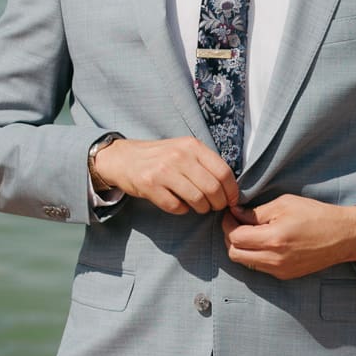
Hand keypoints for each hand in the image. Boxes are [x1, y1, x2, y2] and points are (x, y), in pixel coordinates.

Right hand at [94, 135, 239, 214]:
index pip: (224, 172)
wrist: (123, 158)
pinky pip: (176, 207)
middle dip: (219, 203)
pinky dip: (182, 210)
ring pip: (197, 200)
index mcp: (192, 146)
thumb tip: (230, 188)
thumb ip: (205, 163)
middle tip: (215, 207)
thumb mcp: (184, 150)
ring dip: (202, 209)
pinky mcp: (150, 185)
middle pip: (213, 188)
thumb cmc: (160, 157)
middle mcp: (179, 156)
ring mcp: (163, 170)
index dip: (232, 191)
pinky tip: (179, 204)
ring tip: (199, 207)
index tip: (231, 200)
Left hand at [222, 196, 355, 279]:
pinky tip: (265, 242)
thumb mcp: (285, 204)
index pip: (235, 237)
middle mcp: (274, 259)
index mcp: (273, 239)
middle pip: (234, 254)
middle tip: (237, 223)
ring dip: (242, 248)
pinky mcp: (285, 275)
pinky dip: (255, 255)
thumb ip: (257, 212)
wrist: (343, 236)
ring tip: (251, 232)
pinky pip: (259, 267)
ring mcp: (279, 270)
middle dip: (230, 238)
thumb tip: (236, 214)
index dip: (228, 224)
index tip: (231, 214)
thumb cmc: (316, 215)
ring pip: (245, 263)